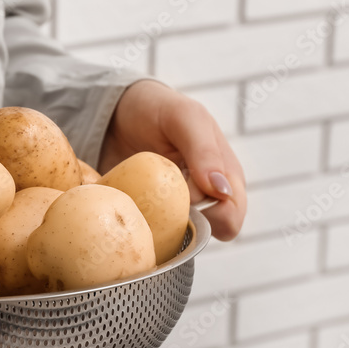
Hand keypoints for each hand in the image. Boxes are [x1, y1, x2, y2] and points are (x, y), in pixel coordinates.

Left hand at [99, 80, 245, 240]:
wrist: (117, 111)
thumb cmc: (160, 110)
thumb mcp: (186, 118)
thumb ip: (205, 151)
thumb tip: (221, 191)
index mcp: (225, 178)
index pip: (231, 217)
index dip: (212, 215)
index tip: (187, 196)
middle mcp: (203, 200)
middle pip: (203, 233)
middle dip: (182, 222)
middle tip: (160, 195)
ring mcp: (173, 210)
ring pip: (174, 238)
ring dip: (158, 227)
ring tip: (141, 197)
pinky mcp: (146, 215)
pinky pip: (146, 234)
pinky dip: (137, 226)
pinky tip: (127, 205)